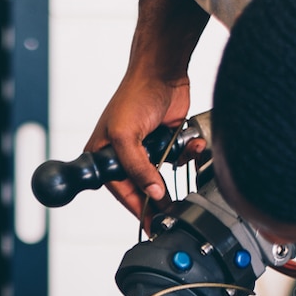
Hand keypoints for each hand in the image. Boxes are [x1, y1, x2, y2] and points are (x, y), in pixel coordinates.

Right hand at [85, 67, 191, 222]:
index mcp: (104, 155)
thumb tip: (153, 195)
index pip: (121, 191)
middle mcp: (124, 155)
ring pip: (164, 176)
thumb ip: (138, 169)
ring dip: (177, 167)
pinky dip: (187, 154)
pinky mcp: (166, 142)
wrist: (162, 70)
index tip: (153, 224)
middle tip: (175, 208)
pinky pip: (178, 160)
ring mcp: (146, 149)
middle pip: (144, 188)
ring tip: (181, 155)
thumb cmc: (134, 95)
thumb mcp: (126, 136)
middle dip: (161, 193)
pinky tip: (191, 144)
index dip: (138, 208)